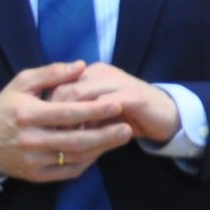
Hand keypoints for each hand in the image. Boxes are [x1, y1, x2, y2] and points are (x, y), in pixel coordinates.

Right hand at [0, 62, 135, 181]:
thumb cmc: (7, 106)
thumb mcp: (22, 83)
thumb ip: (52, 73)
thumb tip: (81, 65)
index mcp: (27, 114)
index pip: (67, 113)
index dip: (94, 110)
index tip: (117, 104)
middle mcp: (30, 140)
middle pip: (75, 140)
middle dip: (105, 135)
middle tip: (127, 128)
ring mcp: (33, 160)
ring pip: (74, 157)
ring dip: (100, 149)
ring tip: (120, 138)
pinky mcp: (35, 176)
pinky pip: (68, 171)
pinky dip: (87, 162)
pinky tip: (101, 150)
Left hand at [49, 62, 180, 145]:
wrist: (167, 115)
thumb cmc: (129, 116)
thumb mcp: (99, 113)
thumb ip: (78, 113)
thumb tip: (52, 127)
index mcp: (91, 73)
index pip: (58, 84)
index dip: (46, 108)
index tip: (41, 129)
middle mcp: (102, 72)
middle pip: (65, 87)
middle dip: (53, 114)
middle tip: (48, 136)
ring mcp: (118, 81)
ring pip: (80, 94)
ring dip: (68, 118)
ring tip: (63, 138)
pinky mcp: (133, 95)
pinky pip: (103, 107)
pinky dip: (91, 123)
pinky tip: (85, 138)